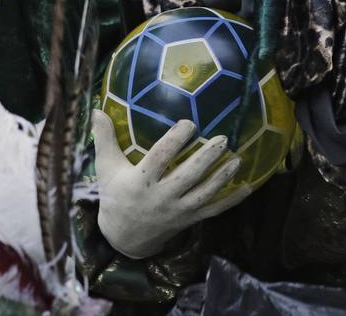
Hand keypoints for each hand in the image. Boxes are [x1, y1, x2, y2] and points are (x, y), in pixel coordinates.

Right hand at [91, 109, 253, 259]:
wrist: (124, 237)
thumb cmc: (115, 195)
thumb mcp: (107, 167)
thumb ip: (104, 138)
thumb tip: (96, 109)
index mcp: (140, 182)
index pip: (160, 158)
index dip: (175, 141)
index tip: (189, 123)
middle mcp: (161, 197)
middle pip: (187, 176)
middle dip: (206, 158)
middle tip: (223, 138)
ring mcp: (177, 211)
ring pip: (204, 193)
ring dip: (223, 177)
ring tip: (237, 158)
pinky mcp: (189, 220)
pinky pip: (213, 210)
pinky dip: (232, 200)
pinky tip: (248, 187)